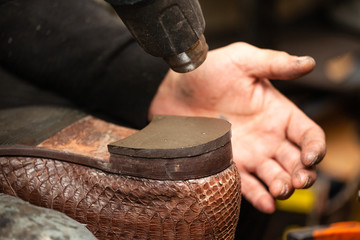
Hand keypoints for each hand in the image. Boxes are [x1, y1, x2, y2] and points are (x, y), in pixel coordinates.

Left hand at [149, 42, 325, 212]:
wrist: (174, 88)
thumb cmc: (208, 71)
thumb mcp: (242, 60)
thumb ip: (274, 63)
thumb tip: (308, 62)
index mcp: (277, 112)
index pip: (307, 134)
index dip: (314, 147)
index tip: (311, 156)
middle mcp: (266, 136)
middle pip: (295, 161)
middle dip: (302, 173)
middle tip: (299, 179)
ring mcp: (248, 152)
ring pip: (275, 176)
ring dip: (282, 186)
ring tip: (280, 189)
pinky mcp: (228, 163)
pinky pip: (246, 184)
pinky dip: (258, 195)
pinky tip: (265, 202)